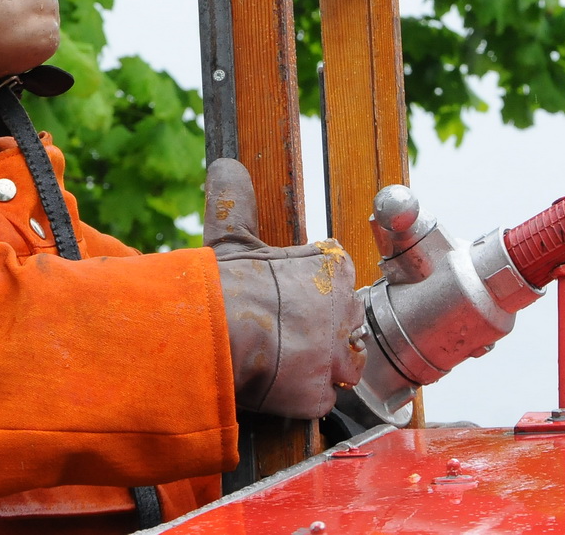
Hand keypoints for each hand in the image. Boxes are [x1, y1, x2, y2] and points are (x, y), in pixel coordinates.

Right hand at [203, 157, 366, 418]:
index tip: (287, 303)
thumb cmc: (228, 284)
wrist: (218, 331)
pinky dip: (298, 399)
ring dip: (316, 367)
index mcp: (333, 269)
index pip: (335, 282)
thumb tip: (225, 165)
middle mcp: (346, 310)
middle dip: (320, 332)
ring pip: (340, 364)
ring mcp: (337, 354)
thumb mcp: (233, 236)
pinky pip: (318, 399)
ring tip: (283, 364)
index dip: (310, 295)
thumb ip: (237, 201)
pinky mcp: (321, 392)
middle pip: (344, 323)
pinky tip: (275, 387)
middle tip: (285, 335)